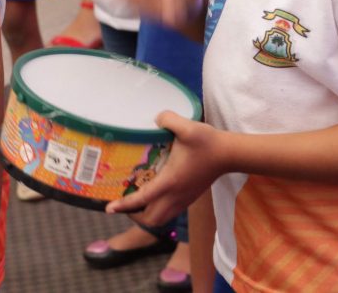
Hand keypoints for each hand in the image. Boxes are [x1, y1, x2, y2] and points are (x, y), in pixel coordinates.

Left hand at [106, 111, 223, 225]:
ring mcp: (184, 199)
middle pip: (151, 219)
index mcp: (170, 181)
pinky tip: (154, 196)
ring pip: (161, 219)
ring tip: (136, 203)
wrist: (228, 154)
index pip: (142, 199)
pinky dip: (158, 210)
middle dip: (134, 215)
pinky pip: (169, 212)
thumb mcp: (187, 127)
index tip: (108, 208)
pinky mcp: (189, 198)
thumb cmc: (207, 142)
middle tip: (123, 204)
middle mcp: (175, 195)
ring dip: (146, 215)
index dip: (124, 205)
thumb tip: (156, 118)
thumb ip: (168, 119)